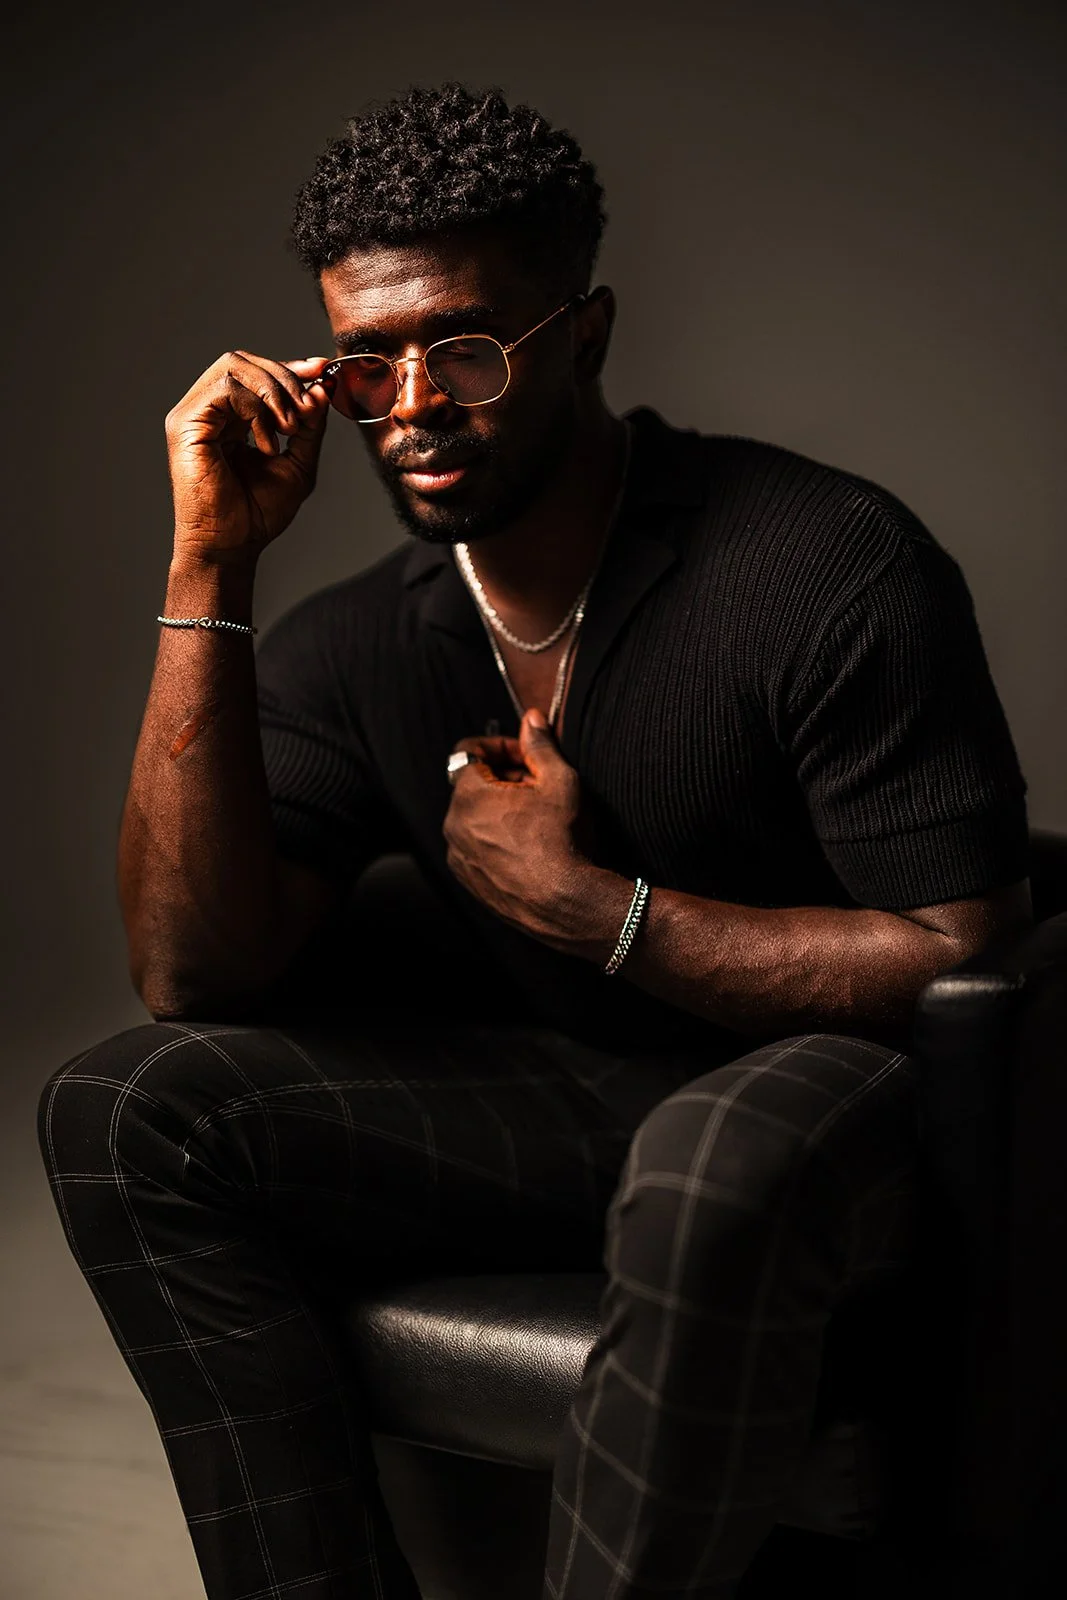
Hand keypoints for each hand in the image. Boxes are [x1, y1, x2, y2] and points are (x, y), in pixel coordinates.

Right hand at [165, 350, 334, 566]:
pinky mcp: (186, 423)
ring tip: (288, 430)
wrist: (231, 546)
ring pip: (235, 366)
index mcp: (230, 418)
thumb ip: (310, 426)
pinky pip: (226, 388)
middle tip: (307, 410)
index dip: (291, 366)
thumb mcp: (298, 464)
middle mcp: (208, 411)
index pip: (256, 373)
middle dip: (285, 377)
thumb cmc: (257, 514)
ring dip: (274, 392)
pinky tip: (267, 442)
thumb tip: (322, 387)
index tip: (323, 370)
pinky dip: (256, 408)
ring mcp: (194, 414)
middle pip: (245, 361)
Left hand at [443, 709, 605, 950]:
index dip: (500, 747)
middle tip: (538, 788)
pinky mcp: (468, 881)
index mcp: (468, 794)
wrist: (565, 904)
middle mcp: (453, 824)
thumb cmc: (562, 840)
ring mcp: (458, 856)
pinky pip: (476, 847)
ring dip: (498, 810)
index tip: (526, 757)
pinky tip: (527, 846)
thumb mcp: (559, 781)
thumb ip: (540, 746)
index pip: (469, 751)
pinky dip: (494, 839)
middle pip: (472, 785)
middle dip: (503, 779)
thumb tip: (532, 719)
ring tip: (535, 819)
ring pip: (473, 818)